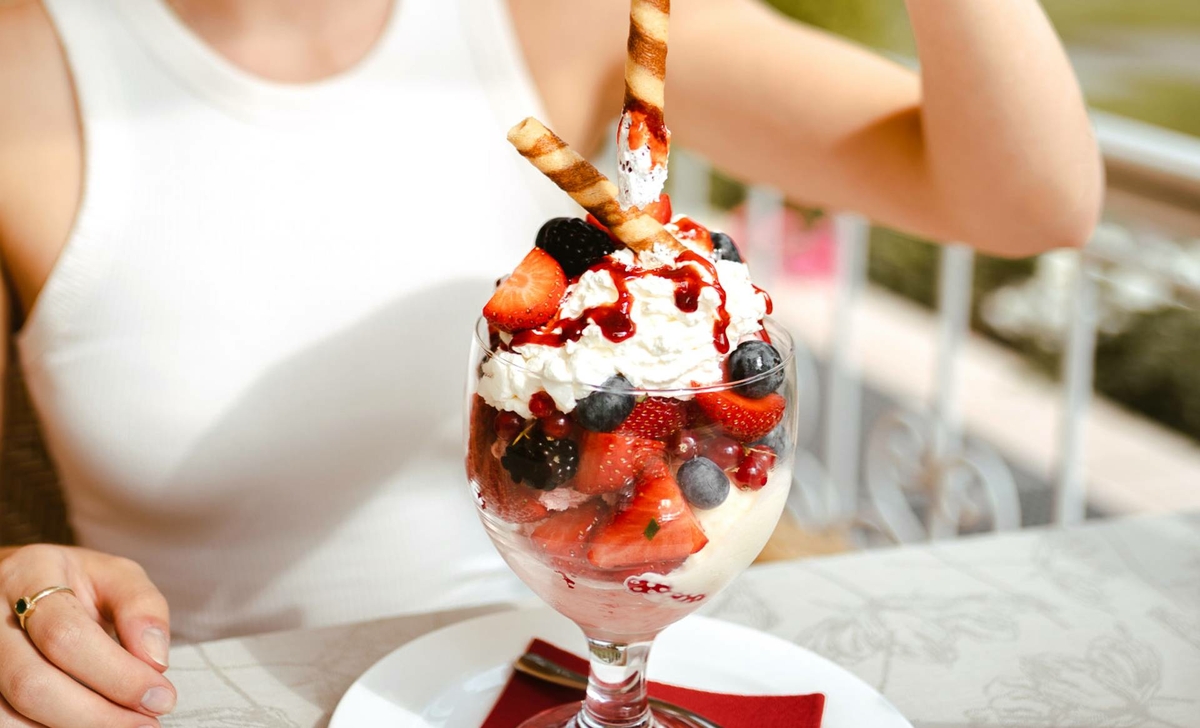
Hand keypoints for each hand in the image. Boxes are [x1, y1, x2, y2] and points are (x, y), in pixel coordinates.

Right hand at [0, 545, 175, 726]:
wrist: (25, 585)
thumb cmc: (77, 584)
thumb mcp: (116, 576)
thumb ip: (142, 607)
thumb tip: (155, 661)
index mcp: (30, 576)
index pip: (65, 636)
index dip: (117, 674)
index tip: (160, 696)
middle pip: (32, 683)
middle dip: (96, 714)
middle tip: (146, 723)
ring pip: (11, 715)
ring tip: (121, 725)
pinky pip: (6, 725)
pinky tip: (88, 726)